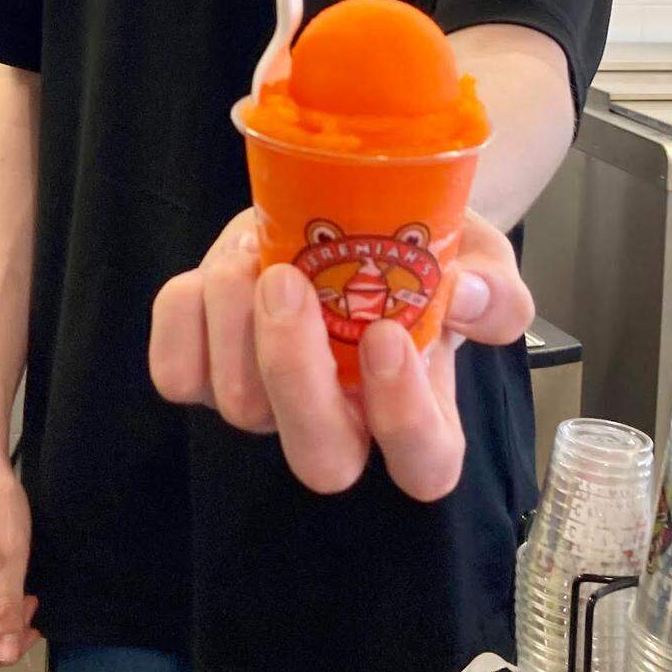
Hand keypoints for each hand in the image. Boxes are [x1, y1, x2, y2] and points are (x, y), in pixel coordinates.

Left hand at [149, 206, 533, 503]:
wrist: (353, 208)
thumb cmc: (421, 250)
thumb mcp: (480, 257)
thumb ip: (494, 287)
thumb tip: (468, 295)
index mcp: (417, 410)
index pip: (424, 464)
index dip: (404, 418)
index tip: (385, 336)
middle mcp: (341, 423)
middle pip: (319, 460)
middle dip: (294, 374)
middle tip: (287, 281)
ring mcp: (268, 403)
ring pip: (238, 405)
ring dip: (237, 319)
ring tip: (257, 251)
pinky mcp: (206, 373)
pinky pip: (176, 374)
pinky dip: (186, 316)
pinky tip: (220, 270)